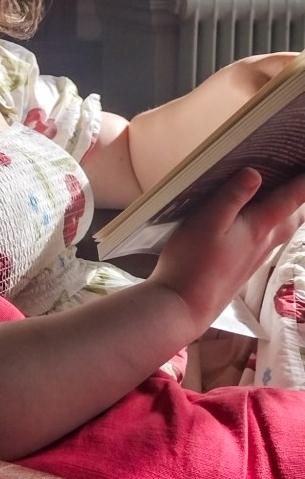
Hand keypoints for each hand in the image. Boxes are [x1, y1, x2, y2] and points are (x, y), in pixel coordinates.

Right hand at [150, 167, 304, 337]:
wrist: (184, 306)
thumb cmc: (191, 262)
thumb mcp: (206, 222)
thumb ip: (231, 197)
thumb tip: (255, 172)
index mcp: (257, 228)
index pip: (290, 199)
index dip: (304, 181)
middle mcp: (263, 243)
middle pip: (294, 217)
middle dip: (301, 200)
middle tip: (300, 180)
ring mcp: (254, 258)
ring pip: (282, 230)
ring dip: (290, 212)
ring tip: (288, 197)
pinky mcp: (243, 267)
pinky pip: (268, 240)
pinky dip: (273, 225)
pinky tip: (259, 225)